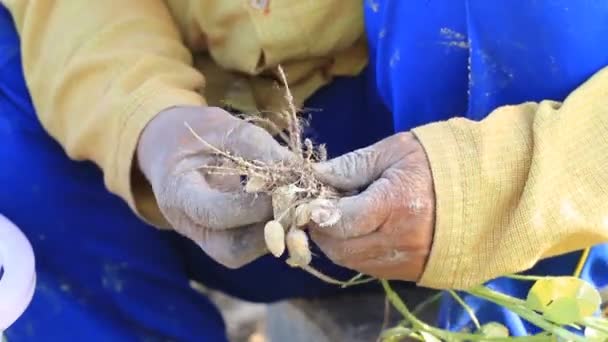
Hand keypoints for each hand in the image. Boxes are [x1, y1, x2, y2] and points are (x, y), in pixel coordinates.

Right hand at [137, 106, 293, 267]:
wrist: (172, 148)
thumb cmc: (197, 133)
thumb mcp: (224, 127)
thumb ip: (260, 148)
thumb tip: (304, 172)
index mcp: (177, 192)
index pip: (212, 213)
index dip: (252, 206)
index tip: (284, 187)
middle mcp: (188, 225)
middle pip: (229, 250)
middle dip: (271, 230)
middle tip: (300, 202)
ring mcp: (206, 238)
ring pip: (245, 253)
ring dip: (280, 234)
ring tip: (301, 204)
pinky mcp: (225, 240)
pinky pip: (251, 246)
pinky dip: (278, 230)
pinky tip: (295, 208)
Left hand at [310, 132, 434, 280]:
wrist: (488, 189)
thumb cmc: (439, 162)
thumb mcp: (395, 151)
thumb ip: (353, 165)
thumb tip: (316, 175)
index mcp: (395, 205)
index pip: (338, 220)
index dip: (317, 211)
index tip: (312, 198)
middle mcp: (400, 240)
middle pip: (340, 248)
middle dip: (322, 230)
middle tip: (322, 208)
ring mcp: (407, 261)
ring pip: (352, 262)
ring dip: (338, 243)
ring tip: (343, 217)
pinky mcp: (413, 272)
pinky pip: (371, 268)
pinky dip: (357, 252)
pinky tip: (363, 230)